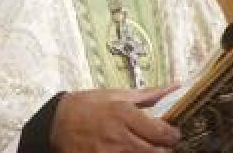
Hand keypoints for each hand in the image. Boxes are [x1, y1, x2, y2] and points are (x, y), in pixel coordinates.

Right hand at [51, 87, 180, 152]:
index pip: (162, 133)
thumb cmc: (87, 106)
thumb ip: (149, 94)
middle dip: (165, 150)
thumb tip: (176, 87)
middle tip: (163, 144)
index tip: (173, 133)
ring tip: (145, 148)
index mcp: (125, 115)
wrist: (56, 124)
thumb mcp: (116, 94)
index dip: (173, 135)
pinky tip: (131, 152)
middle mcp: (120, 137)